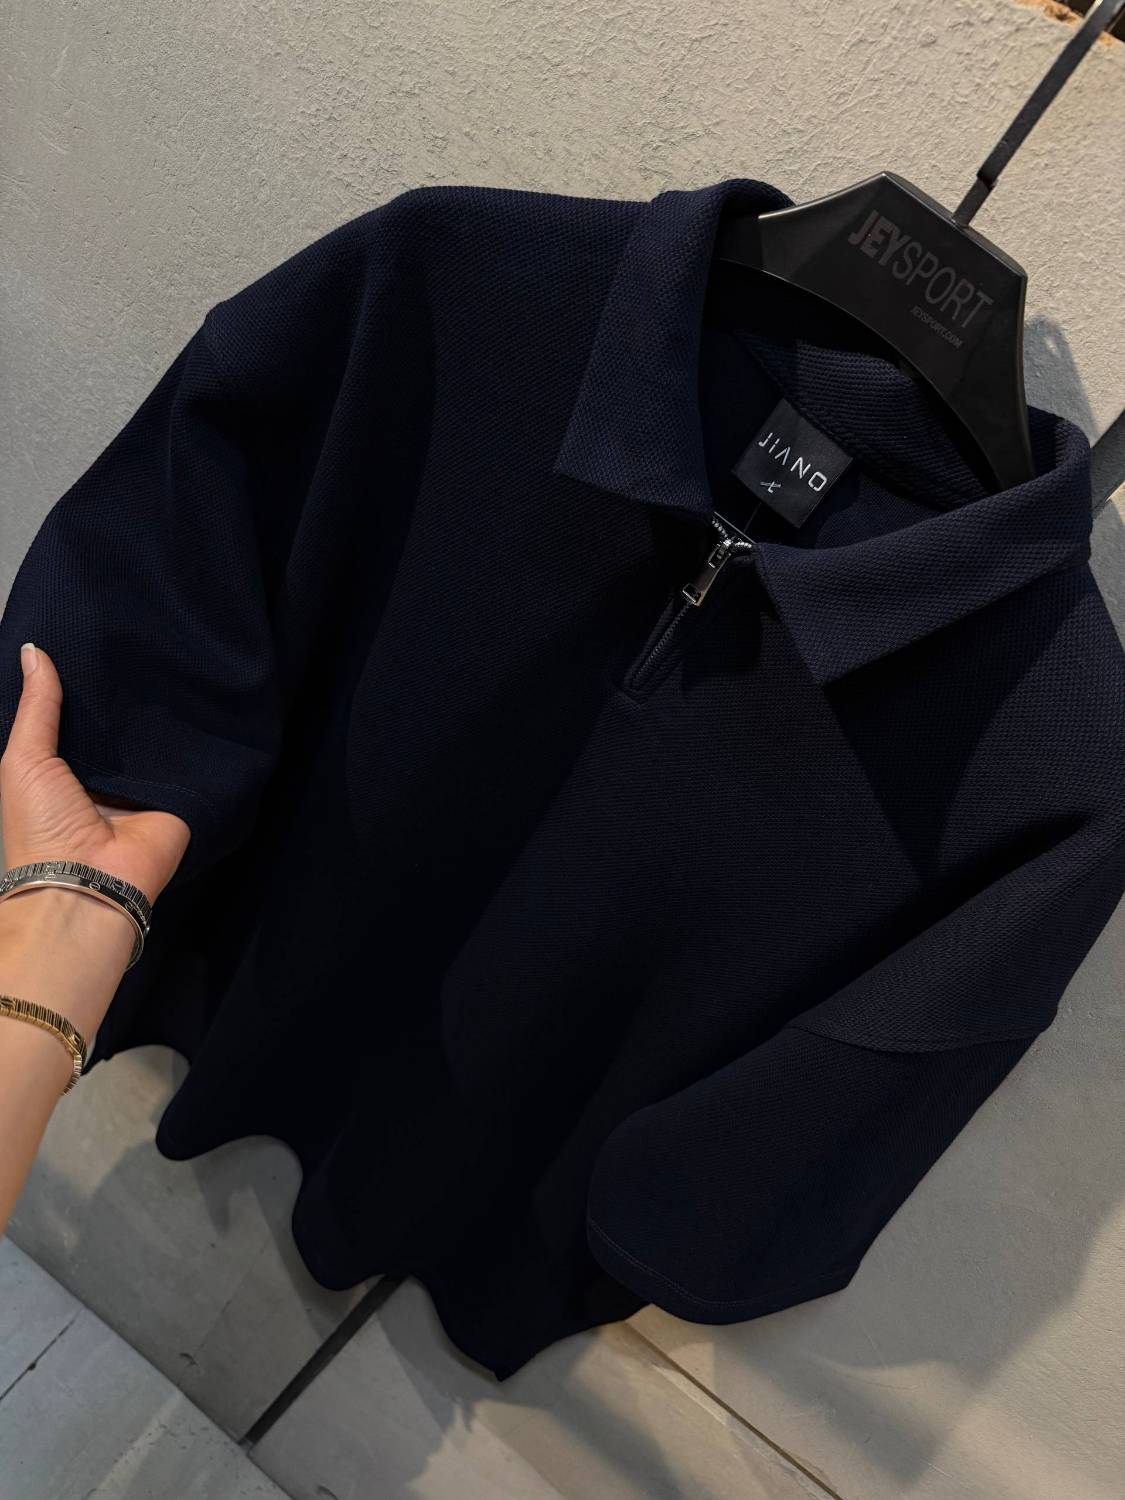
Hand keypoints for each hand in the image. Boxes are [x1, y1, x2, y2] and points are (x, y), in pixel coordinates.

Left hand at [0, 643, 190, 905]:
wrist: (89, 883)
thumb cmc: (42, 826)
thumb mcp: (24, 759)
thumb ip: (37, 707)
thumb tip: (34, 650)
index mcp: (63, 769)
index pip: (77, 718)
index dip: (83, 683)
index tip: (95, 638)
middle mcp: (104, 776)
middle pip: (117, 726)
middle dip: (124, 693)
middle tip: (139, 639)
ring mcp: (143, 786)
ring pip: (154, 738)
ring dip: (161, 710)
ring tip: (172, 655)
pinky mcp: (179, 795)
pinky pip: (188, 759)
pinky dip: (193, 735)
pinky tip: (201, 695)